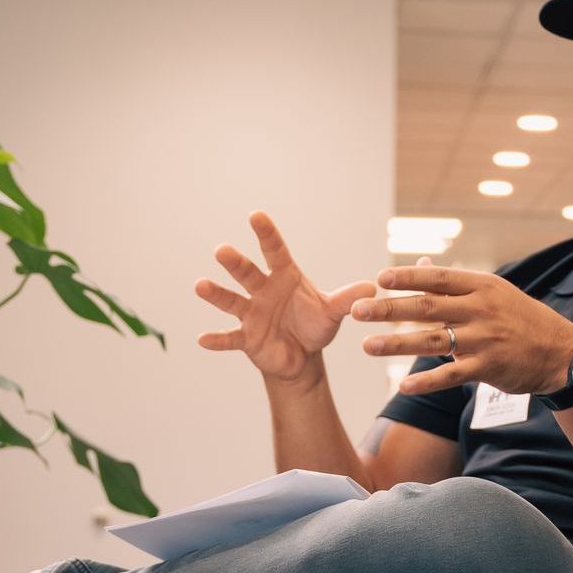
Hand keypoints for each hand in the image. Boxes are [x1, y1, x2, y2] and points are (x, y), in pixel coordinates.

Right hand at [194, 212, 375, 383]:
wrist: (302, 357)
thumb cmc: (315, 326)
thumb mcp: (332, 312)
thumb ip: (348, 300)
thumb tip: (372, 287)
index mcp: (285, 277)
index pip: (275, 251)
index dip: (266, 234)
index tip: (256, 215)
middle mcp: (263, 290)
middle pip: (248, 273)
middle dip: (235, 263)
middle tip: (222, 250)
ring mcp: (252, 314)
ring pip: (232, 300)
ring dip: (216, 294)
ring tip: (200, 285)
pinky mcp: (246, 338)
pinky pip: (229, 338)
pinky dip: (217, 339)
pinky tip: (202, 339)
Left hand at [351, 261, 572, 396]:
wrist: (561, 354)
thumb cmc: (521, 320)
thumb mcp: (494, 294)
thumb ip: (456, 285)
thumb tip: (422, 266)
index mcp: (482, 287)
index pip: (438, 279)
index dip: (408, 278)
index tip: (379, 279)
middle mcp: (481, 310)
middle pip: (427, 307)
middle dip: (389, 309)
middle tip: (358, 312)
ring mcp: (484, 339)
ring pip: (432, 340)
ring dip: (396, 344)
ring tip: (367, 346)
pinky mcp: (488, 368)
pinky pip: (451, 375)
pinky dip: (427, 381)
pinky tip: (403, 384)